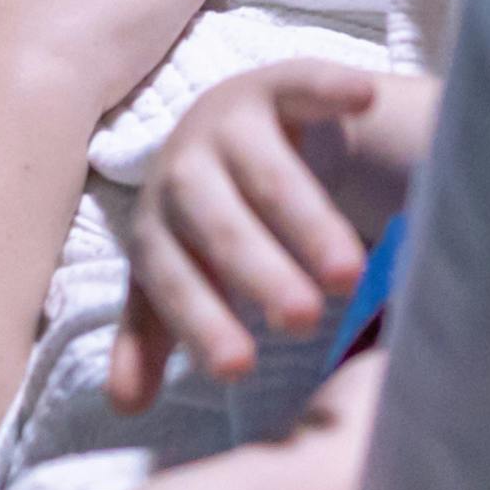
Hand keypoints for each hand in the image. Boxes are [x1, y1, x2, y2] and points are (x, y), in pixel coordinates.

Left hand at [106, 61, 440, 409]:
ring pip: (269, 173)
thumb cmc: (210, 221)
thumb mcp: (180, 275)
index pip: (170, 279)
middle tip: (302, 321)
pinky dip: (331, 89)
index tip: (239, 369)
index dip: (200, 321)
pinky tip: (364, 99)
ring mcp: (231, 123)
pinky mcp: (279, 83)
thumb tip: (125, 407)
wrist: (242, 128)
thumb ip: (156, 334)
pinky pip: (306, 82)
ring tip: (349, 274)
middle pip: (219, 226)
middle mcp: (185, 172)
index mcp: (155, 227)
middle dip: (258, 273)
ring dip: (307, 221)